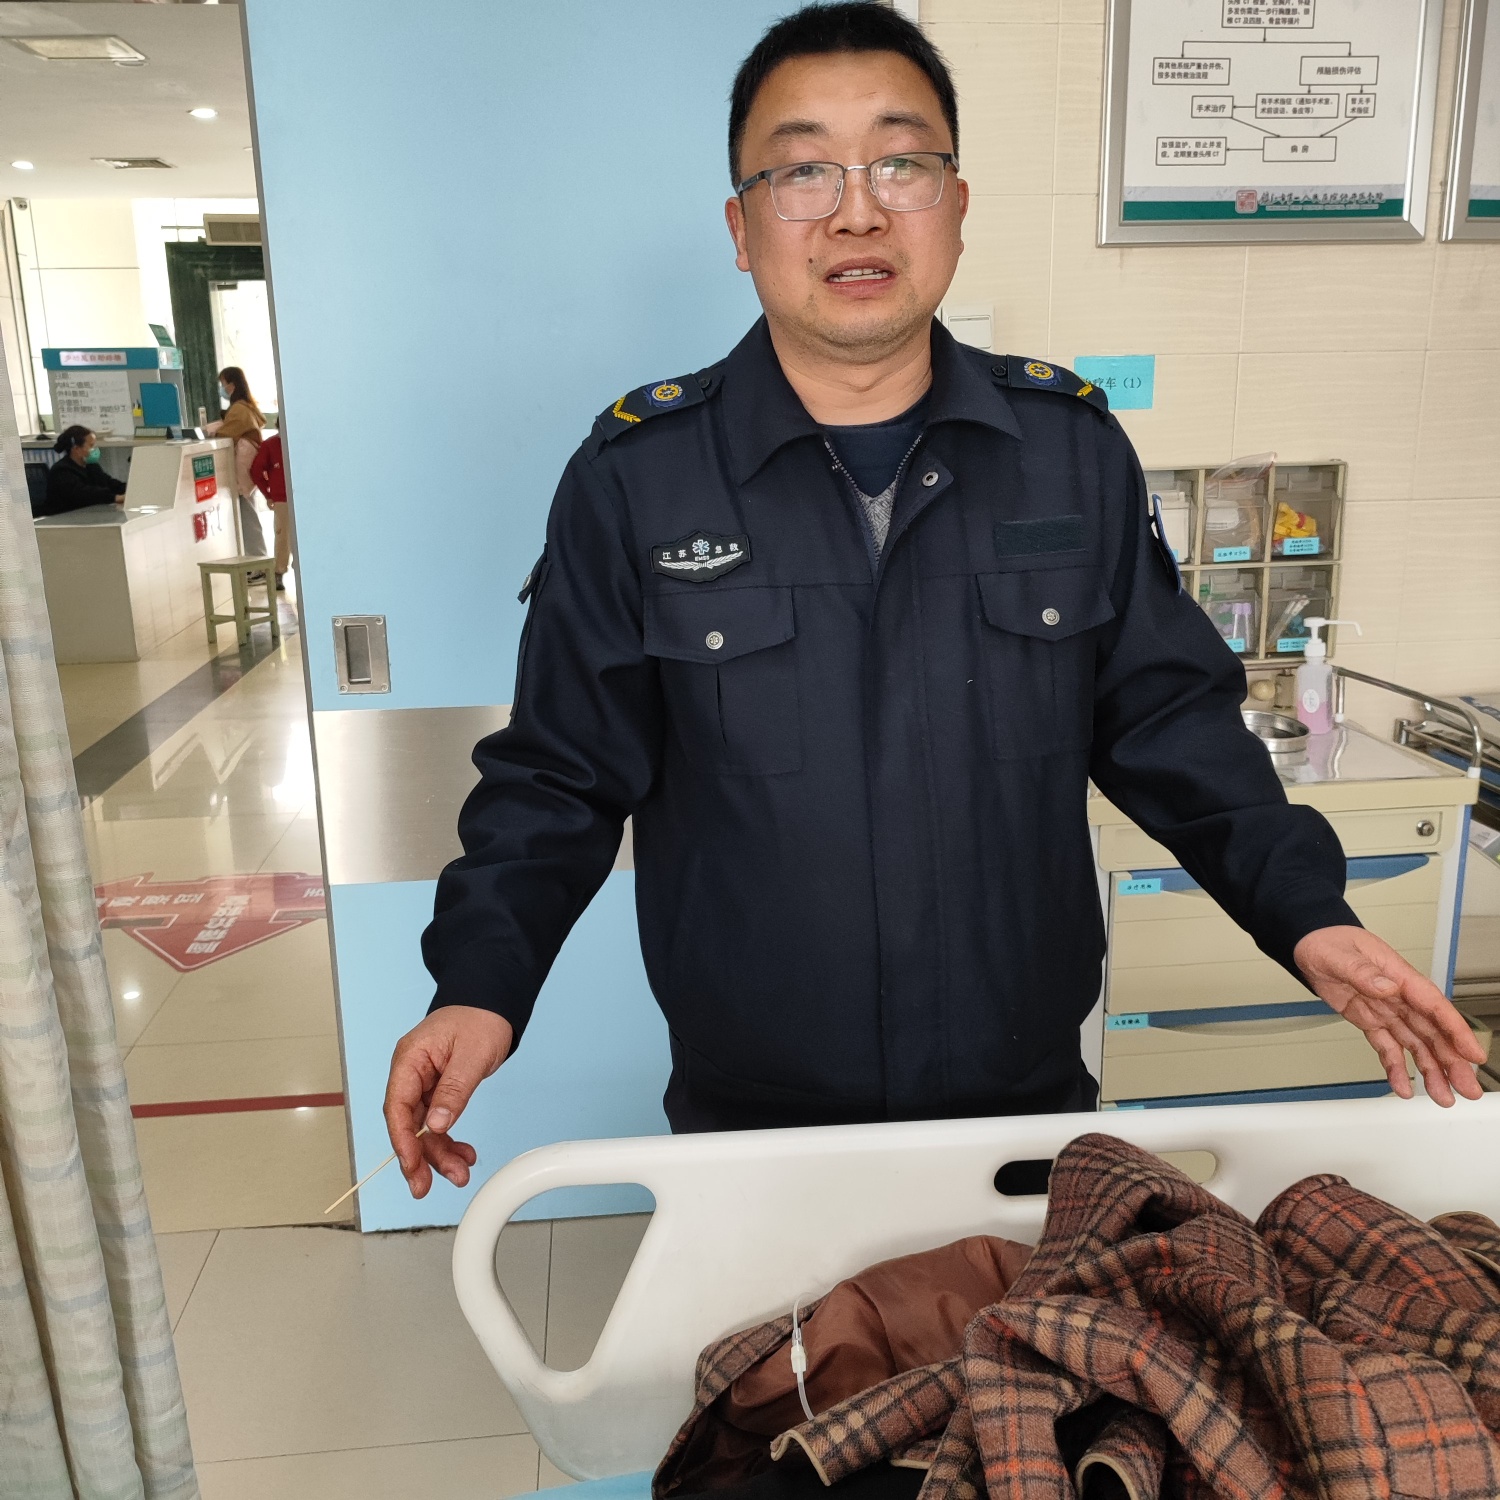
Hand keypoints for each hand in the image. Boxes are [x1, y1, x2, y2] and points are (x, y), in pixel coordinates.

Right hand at [384, 1006, 513, 1197]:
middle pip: (407, 1123)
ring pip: (423, 1128)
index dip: (402, 1141)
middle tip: (426, 1187)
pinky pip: (437, 1121)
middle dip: (419, 1157)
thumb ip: (453, 1090)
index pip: (397, 1106)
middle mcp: (411, 1072)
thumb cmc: (481, 1018)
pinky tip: (463, 1154)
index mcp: (410, 1059)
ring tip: (460, 1173)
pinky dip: (449, 1139)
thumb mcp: (471, 1055)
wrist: (493, 1002)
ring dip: (438, 1153)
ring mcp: (423, 1082)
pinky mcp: (437, 1089)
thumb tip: (435, 1125)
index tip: (412, 1166)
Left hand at [1294, 926, 1485, 1105]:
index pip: (1434, 1006)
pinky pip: (1388, 1048)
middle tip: (1466, 1087)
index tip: (1472, 1053)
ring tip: (1442, 1096)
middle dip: (1452, 1061)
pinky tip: (1403, 1086)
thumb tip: (1385, 986)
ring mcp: (1387, 1011)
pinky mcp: (1372, 1021)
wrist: (1310, 945)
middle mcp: (1399, 996)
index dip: (1456, 1031)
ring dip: (1431, 1071)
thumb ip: (1361, 971)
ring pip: (1416, 1045)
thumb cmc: (1328, 942)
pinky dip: (1396, 1068)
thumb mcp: (1339, 955)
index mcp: (1398, 977)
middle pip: (1433, 1032)